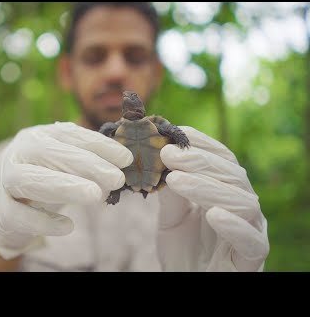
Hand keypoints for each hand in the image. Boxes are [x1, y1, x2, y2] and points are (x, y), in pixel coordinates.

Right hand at [0, 122, 133, 259]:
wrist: (7, 205)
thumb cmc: (45, 180)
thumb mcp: (65, 166)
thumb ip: (89, 163)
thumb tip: (125, 166)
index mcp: (38, 136)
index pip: (70, 135)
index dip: (99, 145)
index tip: (126, 158)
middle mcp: (18, 152)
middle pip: (49, 153)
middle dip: (86, 165)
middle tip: (116, 179)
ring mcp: (4, 179)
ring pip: (29, 179)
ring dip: (64, 186)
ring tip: (95, 196)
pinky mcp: (0, 209)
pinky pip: (18, 214)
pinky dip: (43, 221)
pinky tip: (68, 226)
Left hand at [157, 126, 268, 270]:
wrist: (188, 283)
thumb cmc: (183, 250)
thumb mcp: (170, 218)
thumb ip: (171, 194)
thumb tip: (163, 160)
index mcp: (227, 192)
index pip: (223, 159)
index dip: (203, 144)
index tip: (178, 132)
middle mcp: (243, 207)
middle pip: (232, 175)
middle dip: (199, 162)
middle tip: (169, 154)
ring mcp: (251, 231)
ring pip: (243, 202)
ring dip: (208, 187)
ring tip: (176, 180)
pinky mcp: (251, 259)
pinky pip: (252, 241)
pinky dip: (234, 226)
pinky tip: (213, 214)